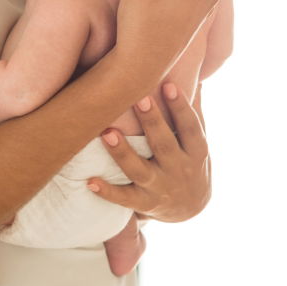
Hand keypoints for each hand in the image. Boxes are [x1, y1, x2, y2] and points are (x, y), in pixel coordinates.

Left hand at [87, 82, 210, 222]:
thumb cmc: (189, 164)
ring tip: (108, 133)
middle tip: (138, 98)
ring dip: (123, 153)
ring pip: (139, 170)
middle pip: (164, 144)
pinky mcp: (144, 203)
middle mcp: (180, 170)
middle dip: (151, 122)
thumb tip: (193, 74)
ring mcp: (161, 188)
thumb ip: (190, 114)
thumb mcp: (197, 143)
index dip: (181, 107)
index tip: (169, 85)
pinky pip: (124, 199)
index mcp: (196, 153)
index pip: (190, 128)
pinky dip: (107, 192)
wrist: (191, 211)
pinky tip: (90, 181)